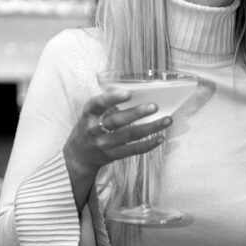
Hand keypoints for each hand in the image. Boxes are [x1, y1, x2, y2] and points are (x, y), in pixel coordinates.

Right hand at [63, 88, 171, 208]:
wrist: (78, 157)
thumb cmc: (88, 128)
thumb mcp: (90, 114)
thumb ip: (105, 103)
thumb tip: (128, 89)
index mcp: (88, 115)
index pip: (97, 104)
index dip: (112, 98)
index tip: (129, 93)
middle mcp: (95, 130)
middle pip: (117, 121)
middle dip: (137, 113)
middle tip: (155, 106)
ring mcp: (104, 144)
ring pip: (130, 135)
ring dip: (150, 127)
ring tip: (167, 120)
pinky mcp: (113, 155)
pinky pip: (133, 150)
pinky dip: (148, 144)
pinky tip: (160, 137)